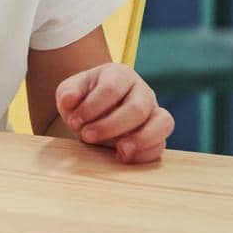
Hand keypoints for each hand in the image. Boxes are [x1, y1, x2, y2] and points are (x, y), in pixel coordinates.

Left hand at [55, 62, 173, 163]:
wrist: (92, 114)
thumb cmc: (82, 100)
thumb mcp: (70, 92)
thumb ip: (69, 93)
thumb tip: (69, 100)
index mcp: (120, 74)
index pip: (112, 88)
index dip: (92, 107)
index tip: (74, 122)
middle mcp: (142, 91)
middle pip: (137, 108)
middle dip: (109, 126)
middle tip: (86, 136)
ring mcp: (154, 112)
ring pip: (163, 123)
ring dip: (140, 140)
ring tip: (120, 151)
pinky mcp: (157, 134)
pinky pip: (160, 144)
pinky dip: (144, 154)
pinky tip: (123, 157)